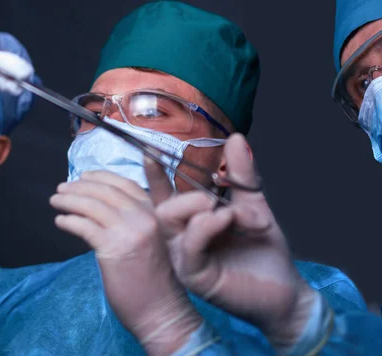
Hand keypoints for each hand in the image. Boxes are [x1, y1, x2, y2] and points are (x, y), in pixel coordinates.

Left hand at [49, 171, 202, 355]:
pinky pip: (85, 226)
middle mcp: (144, 217)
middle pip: (105, 191)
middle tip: (61, 189)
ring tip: (55, 201)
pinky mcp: (113, 248)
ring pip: (92, 205)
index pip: (125, 184)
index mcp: (155, 214)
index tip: (83, 176)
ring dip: (69, 200)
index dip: (101, 177)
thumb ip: (131, 223)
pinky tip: (60, 221)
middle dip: (79, 187)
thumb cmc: (154, 282)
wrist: (162, 311)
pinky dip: (69, 220)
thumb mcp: (150, 242)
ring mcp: (130, 231)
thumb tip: (98, 211)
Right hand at [154, 134, 316, 346]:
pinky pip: (188, 247)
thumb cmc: (263, 249)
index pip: (164, 196)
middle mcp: (180, 239)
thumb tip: (234, 138)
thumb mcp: (252, 204)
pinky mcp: (194, 275)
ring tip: (225, 210)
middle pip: (160, 207)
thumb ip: (240, 175)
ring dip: (194, 207)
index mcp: (188, 222)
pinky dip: (204, 227)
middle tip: (212, 196)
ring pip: (168, 223)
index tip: (149, 152)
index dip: (155, 175)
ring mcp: (183, 258)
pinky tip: (225, 219)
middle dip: (181, 194)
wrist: (285, 288)